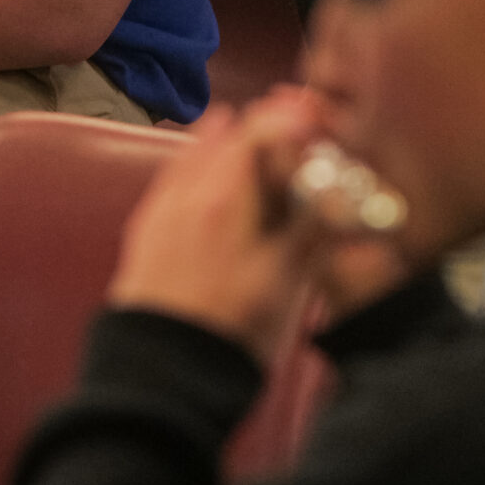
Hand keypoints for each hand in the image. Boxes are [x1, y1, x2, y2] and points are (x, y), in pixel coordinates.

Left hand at [107, 90, 339, 366]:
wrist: (161, 373)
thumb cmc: (230, 335)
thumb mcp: (287, 286)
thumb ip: (312, 232)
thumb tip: (339, 196)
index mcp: (226, 198)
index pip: (257, 134)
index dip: (287, 118)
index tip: (309, 110)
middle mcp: (189, 193)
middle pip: (225, 138)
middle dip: (259, 124)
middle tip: (288, 115)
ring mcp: (162, 211)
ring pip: (194, 155)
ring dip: (223, 137)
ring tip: (241, 123)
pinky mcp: (145, 231)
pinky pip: (170, 177)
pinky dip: (190, 161)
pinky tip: (197, 161)